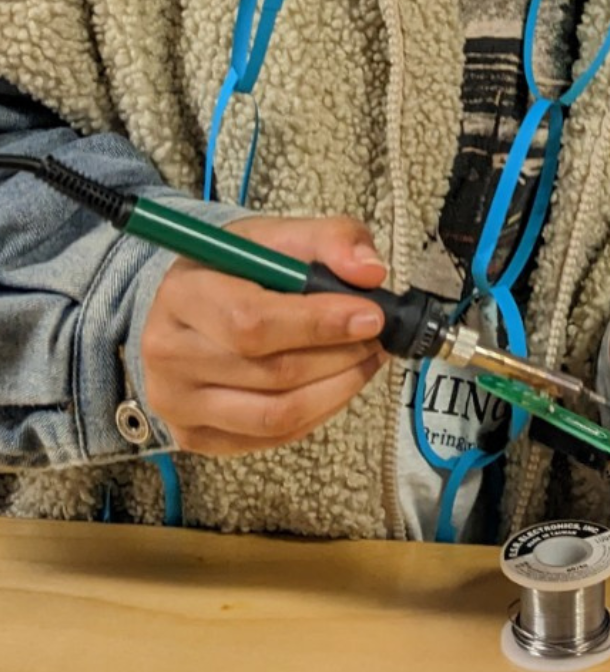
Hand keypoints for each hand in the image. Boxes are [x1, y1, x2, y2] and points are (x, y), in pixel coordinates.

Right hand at [138, 214, 389, 455]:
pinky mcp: (194, 435)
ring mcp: (177, 402)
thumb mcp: (282, 234)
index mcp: (185, 294)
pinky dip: (318, 413)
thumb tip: (371, 272)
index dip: (320, 324)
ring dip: (338, 388)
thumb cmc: (239, 266)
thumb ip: (332, 240)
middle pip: (271, 372)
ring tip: (367, 358)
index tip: (371, 316)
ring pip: (275, 414)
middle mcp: (170, 354)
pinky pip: (270, 438)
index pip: (254, 322)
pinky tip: (338, 383)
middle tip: (378, 336)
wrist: (190, 301)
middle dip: (341, 355)